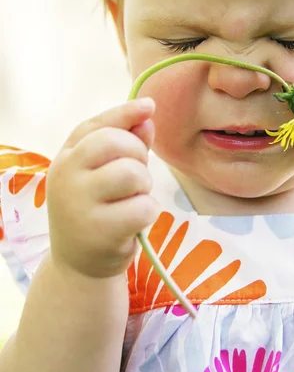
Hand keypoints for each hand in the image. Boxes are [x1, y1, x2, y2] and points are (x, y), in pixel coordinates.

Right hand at [46, 98, 159, 278]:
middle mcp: (66, 176)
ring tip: (133, 200)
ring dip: (144, 186)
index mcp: (66, 157)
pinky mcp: (100, 231)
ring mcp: (80, 204)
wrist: (79, 265)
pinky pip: (143, 207)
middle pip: (117, 143)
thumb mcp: (102, 174)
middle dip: (138, 155)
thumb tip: (147, 117)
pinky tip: (134, 222)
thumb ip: (125, 144)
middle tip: (136, 177)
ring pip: (133, 174)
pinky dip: (148, 213)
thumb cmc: (97, 210)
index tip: (149, 106)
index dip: (125, 113)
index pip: (96, 125)